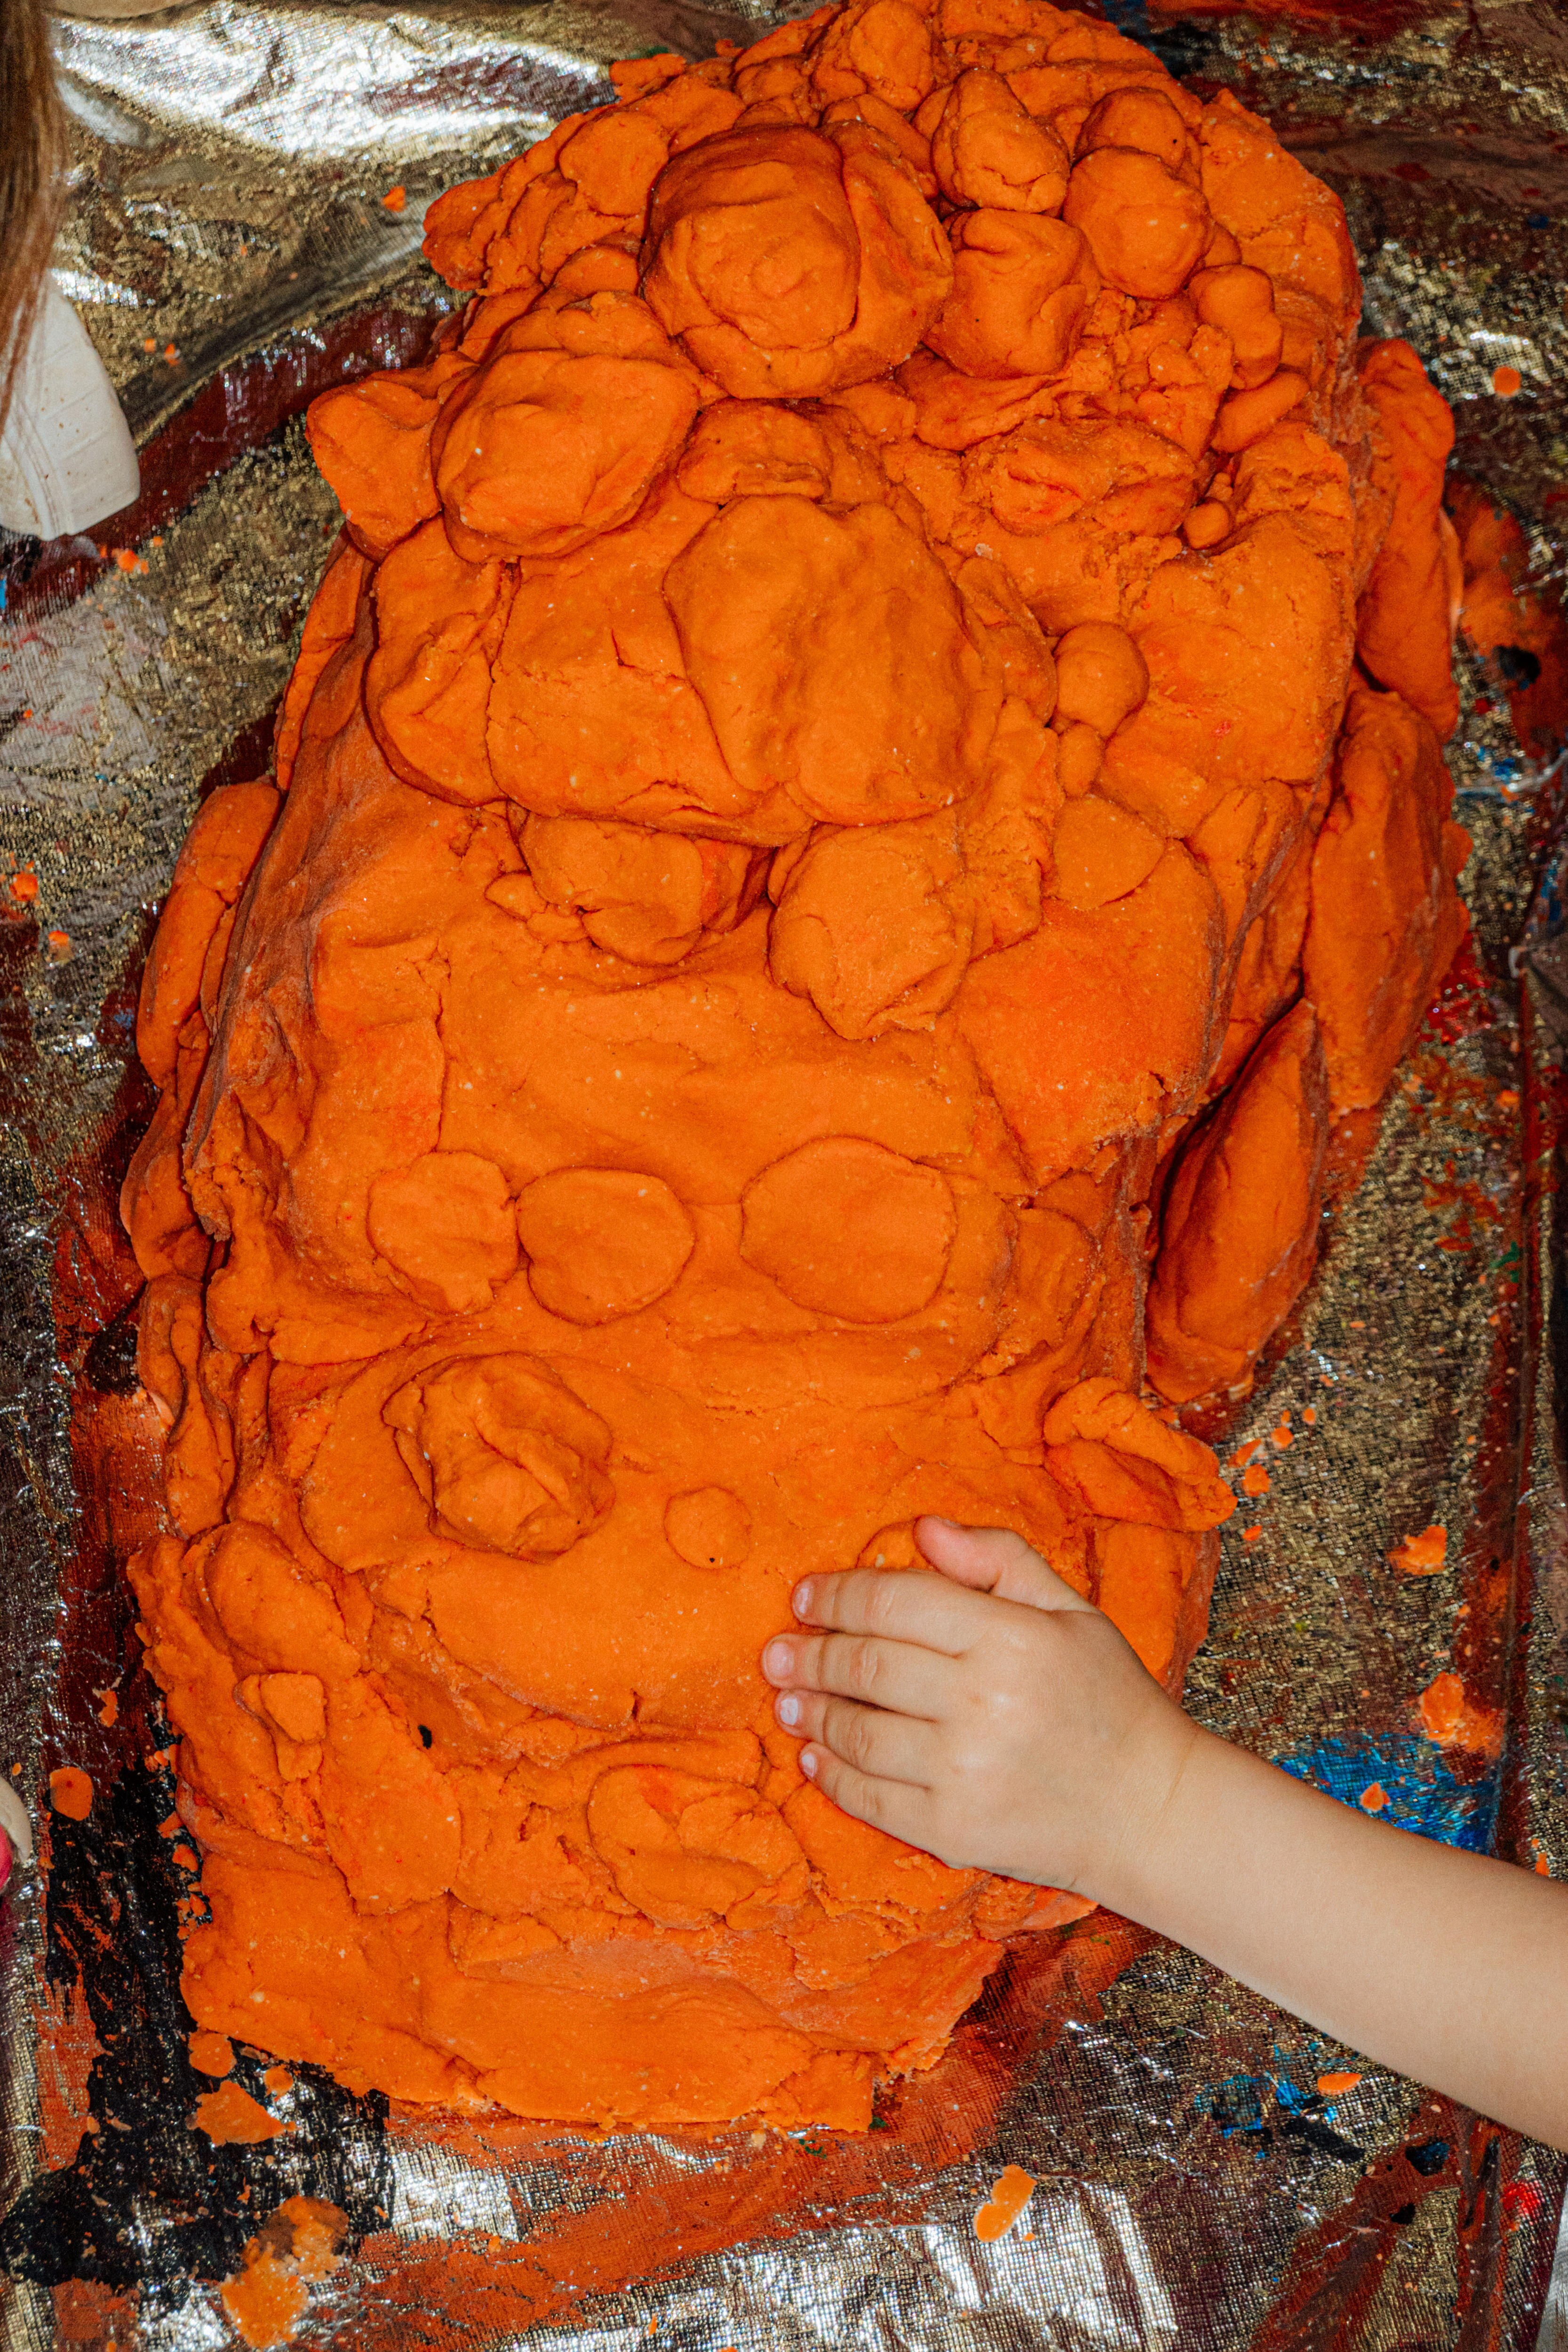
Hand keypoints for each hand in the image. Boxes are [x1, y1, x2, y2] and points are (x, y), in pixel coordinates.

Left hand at [760, 1517, 1201, 1900]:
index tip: (805, 1597)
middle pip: (865, 1665)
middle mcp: (983, 1703)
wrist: (1152, 1812)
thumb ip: (999, 1560)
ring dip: (811, 1714)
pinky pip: (871, 1798)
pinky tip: (816, 1759)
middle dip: (809, 1654)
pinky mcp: (954, 1831)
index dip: (837, 1595)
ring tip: (788, 1702)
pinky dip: (833, 1777)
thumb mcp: (1071, 1612)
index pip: (894, 1602)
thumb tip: (924, 1529)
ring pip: (857, 1733)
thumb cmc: (1110, 1701)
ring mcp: (965, 1772)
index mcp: (1012, 1638)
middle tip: (776, 1652)